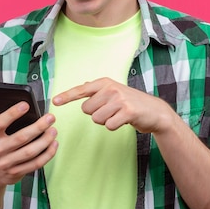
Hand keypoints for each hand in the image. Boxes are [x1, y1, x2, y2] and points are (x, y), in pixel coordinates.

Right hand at [0, 102, 57, 185]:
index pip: (0, 123)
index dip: (13, 113)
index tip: (26, 105)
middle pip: (20, 138)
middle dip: (38, 127)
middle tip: (50, 118)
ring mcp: (7, 163)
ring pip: (30, 152)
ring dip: (45, 141)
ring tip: (54, 130)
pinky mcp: (17, 172)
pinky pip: (35, 164)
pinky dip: (47, 154)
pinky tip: (53, 144)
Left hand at [52, 77, 173, 132]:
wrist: (154, 111)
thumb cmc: (131, 102)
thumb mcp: (115, 91)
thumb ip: (98, 89)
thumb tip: (83, 86)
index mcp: (105, 82)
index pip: (81, 90)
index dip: (67, 96)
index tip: (55, 101)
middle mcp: (111, 88)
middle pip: (87, 110)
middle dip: (97, 114)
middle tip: (111, 111)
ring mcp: (119, 99)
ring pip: (96, 119)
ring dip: (106, 121)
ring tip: (118, 115)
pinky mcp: (127, 111)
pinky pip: (109, 125)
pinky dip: (114, 126)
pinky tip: (124, 121)